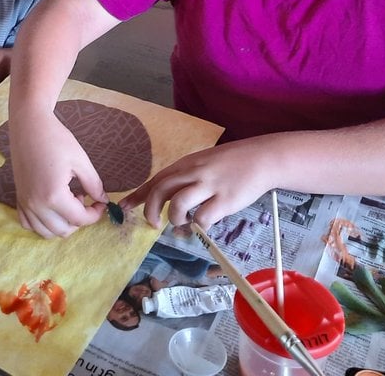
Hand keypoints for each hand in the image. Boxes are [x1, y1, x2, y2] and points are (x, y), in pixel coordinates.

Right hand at [10, 111, 106, 237]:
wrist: (29, 126)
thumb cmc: (56, 139)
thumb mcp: (81, 161)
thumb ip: (94, 184)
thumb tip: (103, 200)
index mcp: (53, 195)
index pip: (79, 219)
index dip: (95, 214)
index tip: (101, 203)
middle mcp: (36, 204)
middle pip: (64, 230)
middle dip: (79, 220)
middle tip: (84, 199)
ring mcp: (25, 203)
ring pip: (46, 232)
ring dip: (62, 224)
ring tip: (69, 201)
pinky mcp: (18, 198)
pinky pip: (29, 224)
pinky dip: (42, 223)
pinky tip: (52, 207)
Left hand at [122, 140, 271, 229]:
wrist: (261, 158)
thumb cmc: (231, 163)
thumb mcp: (202, 164)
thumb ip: (185, 178)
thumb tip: (168, 199)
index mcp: (185, 164)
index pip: (155, 180)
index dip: (138, 195)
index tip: (124, 208)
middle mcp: (193, 173)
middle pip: (160, 190)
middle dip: (149, 209)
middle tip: (153, 224)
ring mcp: (208, 186)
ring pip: (178, 204)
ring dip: (174, 218)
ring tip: (182, 222)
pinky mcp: (224, 200)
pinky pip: (203, 217)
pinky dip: (198, 225)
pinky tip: (203, 224)